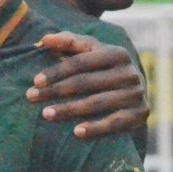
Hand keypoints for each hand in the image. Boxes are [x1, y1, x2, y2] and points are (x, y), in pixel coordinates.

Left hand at [27, 32, 148, 138]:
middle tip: (31, 97)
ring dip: (69, 110)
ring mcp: (136, 94)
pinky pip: (115, 123)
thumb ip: (68, 41)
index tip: (35, 81)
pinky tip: (76, 132)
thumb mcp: (89, 50)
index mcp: (117, 53)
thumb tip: (45, 39)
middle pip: (86, 82)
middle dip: (56, 90)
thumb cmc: (103, 66)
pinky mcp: (140, 114)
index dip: (56, 71)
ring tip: (45, 114)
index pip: (80, 62)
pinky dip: (96, 128)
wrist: (136, 89)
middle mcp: (130, 72)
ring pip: (97, 103)